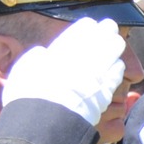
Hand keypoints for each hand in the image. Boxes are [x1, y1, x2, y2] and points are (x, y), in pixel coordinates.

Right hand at [1, 16, 126, 124]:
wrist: (47, 119)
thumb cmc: (30, 93)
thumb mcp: (25, 67)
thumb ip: (37, 57)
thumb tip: (43, 54)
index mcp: (64, 48)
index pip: (83, 29)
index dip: (88, 27)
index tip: (92, 24)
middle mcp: (83, 56)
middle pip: (103, 37)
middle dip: (107, 31)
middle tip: (110, 27)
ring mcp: (97, 73)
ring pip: (113, 52)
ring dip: (115, 46)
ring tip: (116, 43)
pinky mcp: (106, 91)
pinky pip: (117, 73)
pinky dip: (117, 67)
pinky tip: (118, 65)